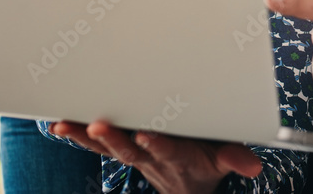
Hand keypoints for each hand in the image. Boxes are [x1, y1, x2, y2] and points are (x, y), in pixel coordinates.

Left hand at [49, 120, 261, 193]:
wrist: (186, 187)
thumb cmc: (204, 164)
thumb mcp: (223, 162)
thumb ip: (235, 160)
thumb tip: (253, 166)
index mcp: (178, 156)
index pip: (166, 151)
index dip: (156, 144)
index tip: (145, 134)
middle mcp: (150, 157)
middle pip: (129, 150)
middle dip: (114, 138)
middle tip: (99, 126)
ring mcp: (133, 154)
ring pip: (108, 146)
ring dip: (87, 137)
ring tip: (66, 125)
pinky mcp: (122, 148)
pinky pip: (97, 143)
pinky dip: (78, 135)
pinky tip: (60, 125)